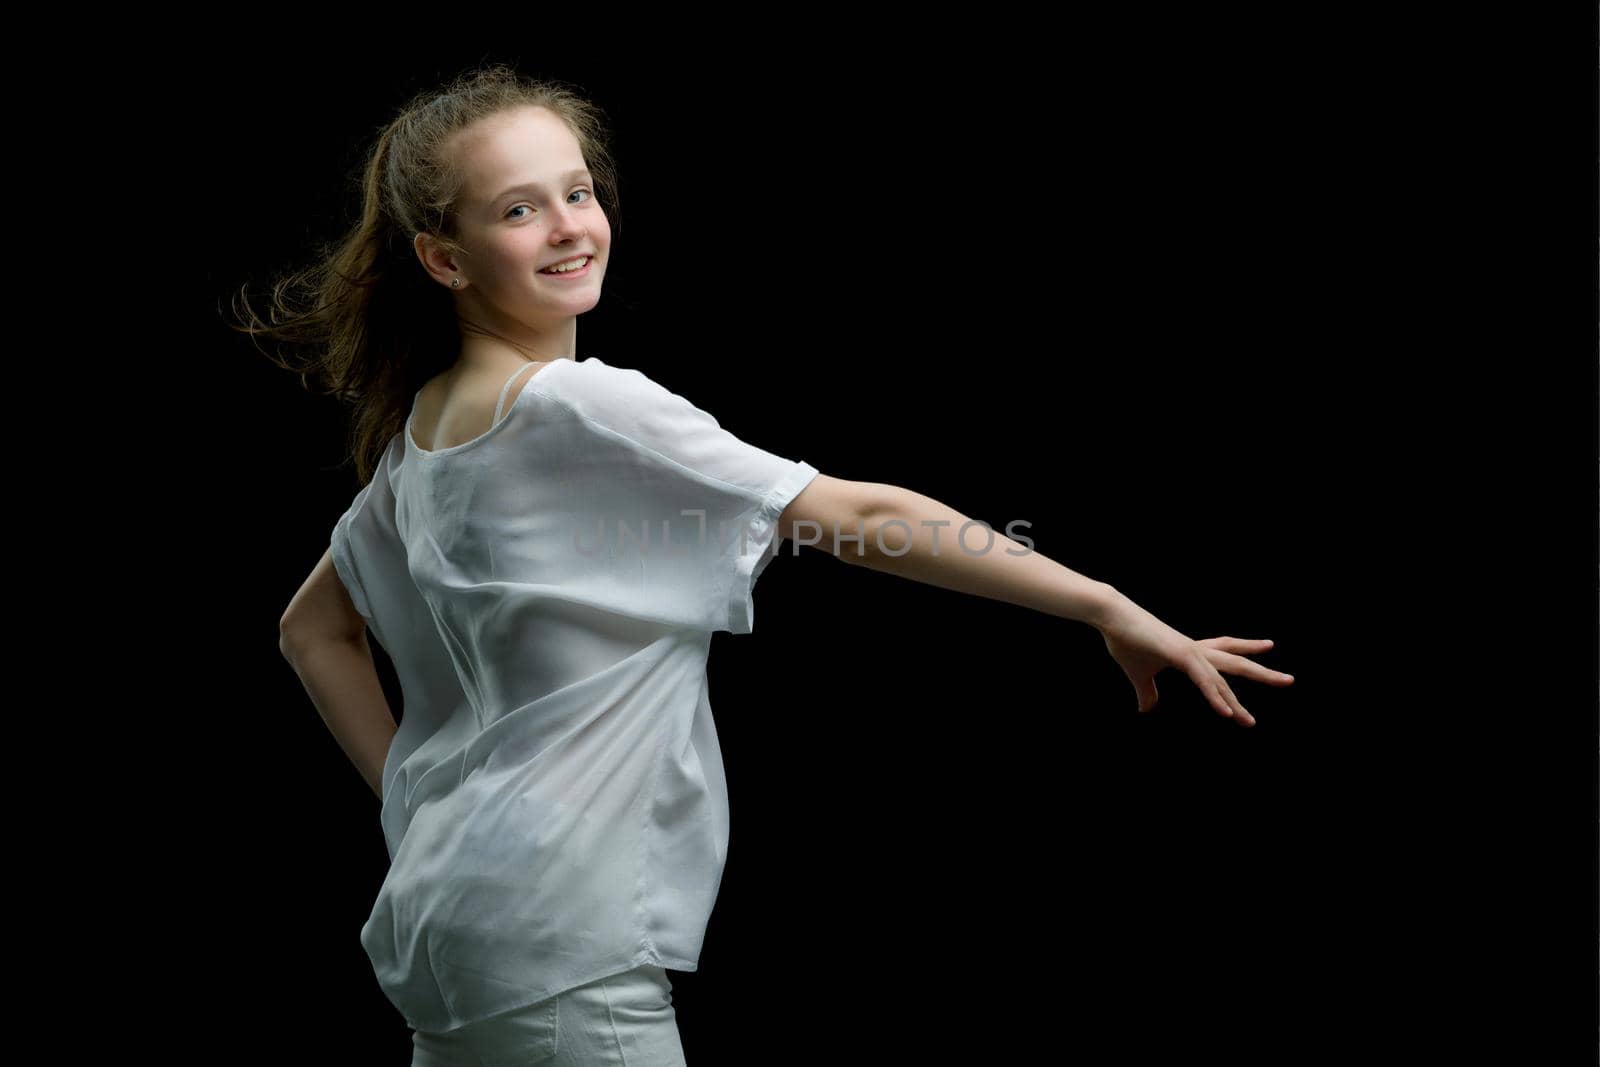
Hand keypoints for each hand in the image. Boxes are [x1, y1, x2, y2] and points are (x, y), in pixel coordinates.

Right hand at [1094, 591, 1293, 726]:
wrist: (1112, 615)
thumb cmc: (1124, 639)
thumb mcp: (1138, 673)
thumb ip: (1147, 692)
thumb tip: (1146, 710)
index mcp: (1189, 651)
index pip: (1225, 649)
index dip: (1246, 648)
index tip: (1268, 647)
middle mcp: (1195, 650)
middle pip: (1235, 661)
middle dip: (1262, 673)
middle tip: (1289, 680)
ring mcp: (1189, 652)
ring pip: (1222, 678)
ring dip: (1237, 702)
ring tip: (1250, 722)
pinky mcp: (1179, 656)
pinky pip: (1204, 681)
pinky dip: (1215, 698)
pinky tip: (1227, 713)